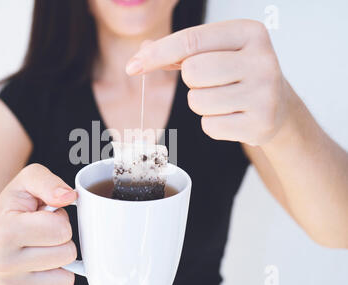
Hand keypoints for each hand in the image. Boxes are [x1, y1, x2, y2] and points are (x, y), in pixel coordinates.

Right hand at [0, 163, 76, 284]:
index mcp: (6, 231)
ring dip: (59, 256)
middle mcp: (4, 262)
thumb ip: (48, 182)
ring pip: (66, 275)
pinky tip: (40, 260)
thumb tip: (68, 196)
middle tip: (43, 230)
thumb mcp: (27, 180)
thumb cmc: (14, 206)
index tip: (44, 214)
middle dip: (61, 238)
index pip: (60, 230)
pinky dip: (56, 273)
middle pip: (66, 253)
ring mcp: (11, 284)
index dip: (59, 218)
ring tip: (41, 244)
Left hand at [126, 19, 290, 145]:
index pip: (191, 40)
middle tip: (212, 82)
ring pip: (198, 101)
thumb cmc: (238, 74)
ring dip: (201, 104)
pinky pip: (210, 126)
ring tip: (225, 100)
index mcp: (249, 32)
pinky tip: (232, 117)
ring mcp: (265, 93)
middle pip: (193, 72)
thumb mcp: (216, 52)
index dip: (157, 54)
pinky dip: (213, 124)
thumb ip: (178, 51)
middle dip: (192, 81)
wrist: (278, 105)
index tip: (133, 66)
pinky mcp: (261, 123)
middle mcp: (262, 60)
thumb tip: (141, 53)